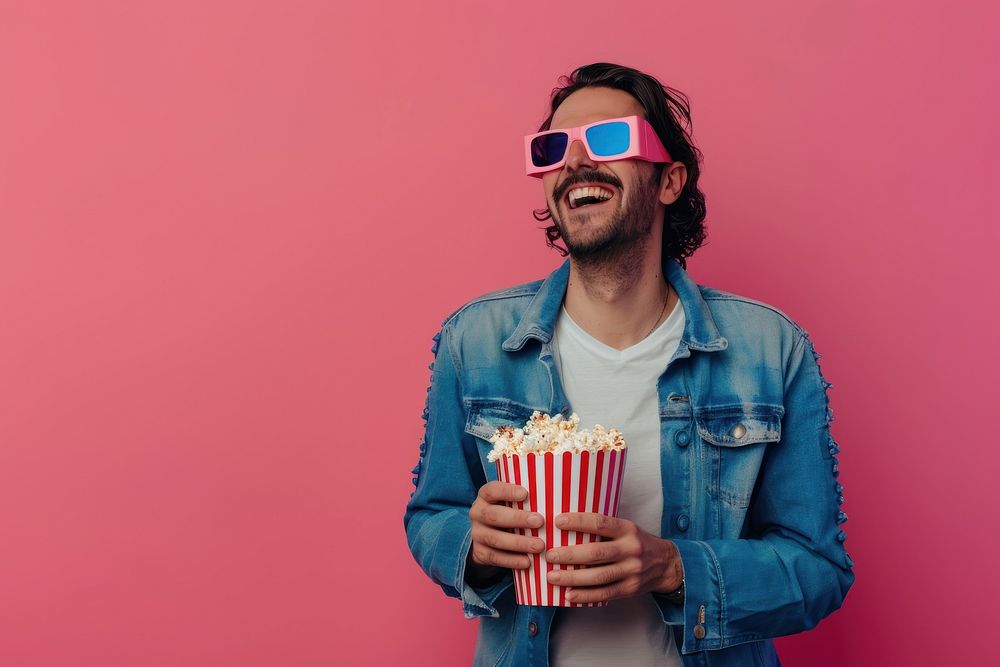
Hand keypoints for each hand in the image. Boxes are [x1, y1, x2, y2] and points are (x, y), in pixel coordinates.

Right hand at [467, 481, 545, 576]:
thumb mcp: (512, 502)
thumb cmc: (510, 513)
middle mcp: (477, 513)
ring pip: (495, 539)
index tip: (525, 493)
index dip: (507, 491)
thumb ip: (526, 499)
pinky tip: (528, 562)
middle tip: (540, 521)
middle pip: (494, 515)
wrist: (489, 537)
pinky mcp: (479, 552)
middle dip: (517, 519)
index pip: (492, 490)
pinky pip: (495, 557)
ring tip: (540, 546)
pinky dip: (512, 560)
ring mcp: (477, 534)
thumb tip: (555, 496)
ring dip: (518, 543)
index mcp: (485, 496)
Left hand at [544, 512, 683, 604]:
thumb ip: (603, 528)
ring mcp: (631, 571)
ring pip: (599, 576)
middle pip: (597, 553)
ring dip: (573, 578)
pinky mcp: (630, 589)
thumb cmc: (637, 542)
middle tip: (549, 555)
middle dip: (570, 555)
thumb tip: (567, 526)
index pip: (601, 523)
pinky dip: (585, 595)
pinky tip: (569, 594)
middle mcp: (631, 549)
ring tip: (552, 577)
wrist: (666, 564)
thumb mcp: (626, 527)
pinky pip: (605, 594)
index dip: (579, 521)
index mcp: (628, 529)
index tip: (558, 521)